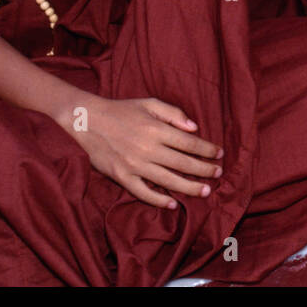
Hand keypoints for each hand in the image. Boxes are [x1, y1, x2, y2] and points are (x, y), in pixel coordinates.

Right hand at [67, 96, 222, 207]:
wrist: (87, 121)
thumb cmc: (121, 110)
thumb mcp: (149, 103)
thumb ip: (174, 113)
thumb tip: (194, 128)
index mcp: (156, 129)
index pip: (189, 143)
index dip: (207, 149)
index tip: (219, 154)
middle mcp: (148, 148)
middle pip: (183, 163)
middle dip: (204, 170)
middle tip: (218, 173)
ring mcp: (134, 165)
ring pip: (168, 180)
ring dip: (190, 187)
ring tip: (205, 191)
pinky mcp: (122, 176)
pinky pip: (143, 192)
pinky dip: (159, 200)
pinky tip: (173, 203)